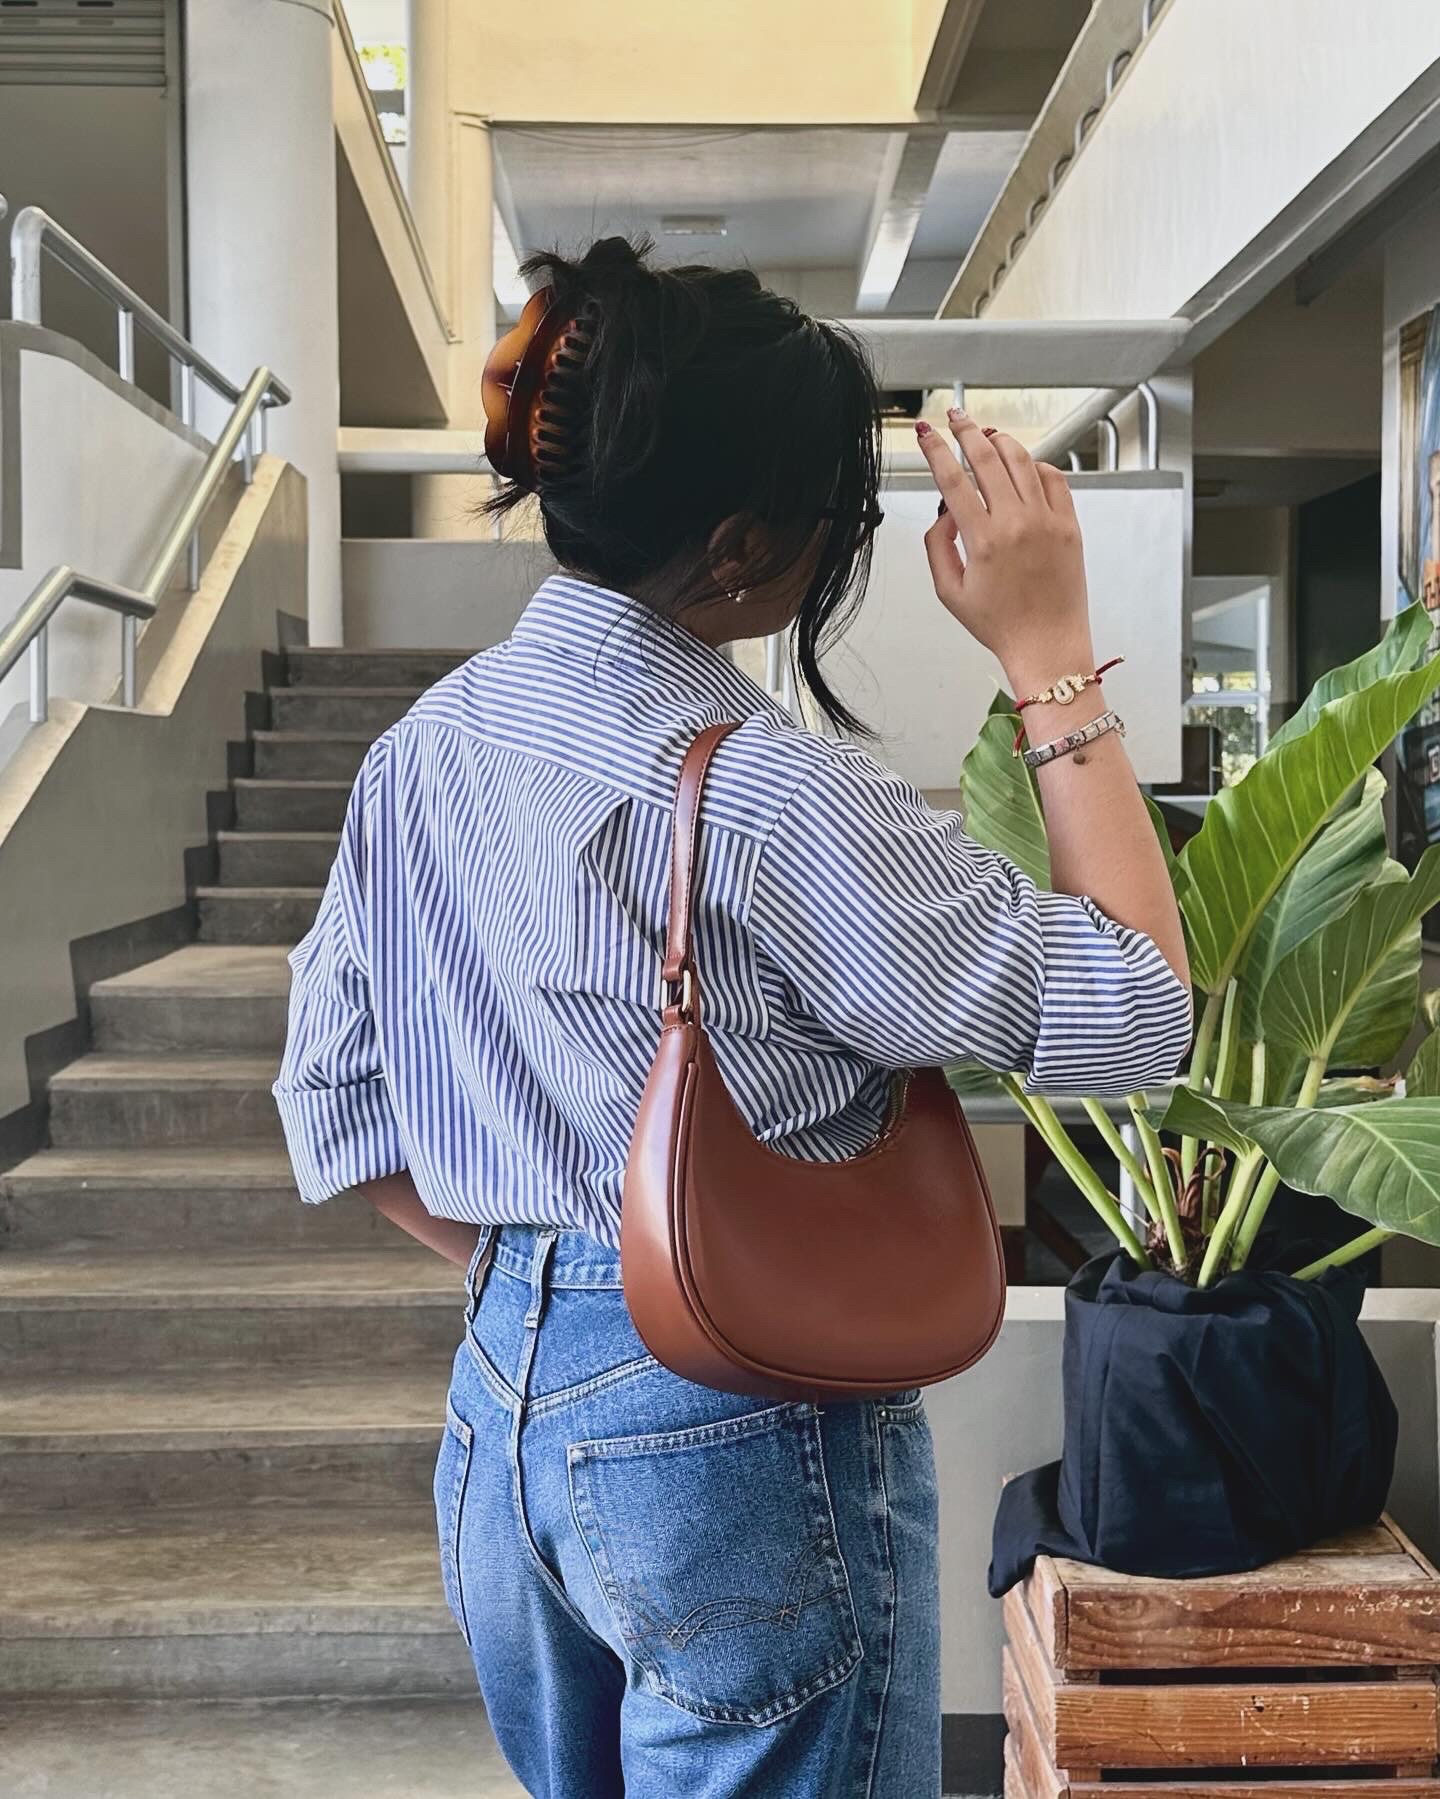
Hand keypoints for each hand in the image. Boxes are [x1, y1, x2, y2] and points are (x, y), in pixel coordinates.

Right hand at [917, 410, 1093, 692]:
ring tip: (988, 433)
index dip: (935, 449)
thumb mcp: (949, 592)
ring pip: (1022, 460)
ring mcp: (1047, 521)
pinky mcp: (1069, 525)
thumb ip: (937, 547)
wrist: (1047, 645)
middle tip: (955, 416)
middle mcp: (1016, 524)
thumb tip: (945, 513)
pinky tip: (1024, 464)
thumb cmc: (1000, 624)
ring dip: (1001, 440)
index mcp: (983, 540)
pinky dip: (1036, 464)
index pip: (953, 478)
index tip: (926, 433)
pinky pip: (1053, 479)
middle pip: (987, 457)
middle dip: (967, 430)